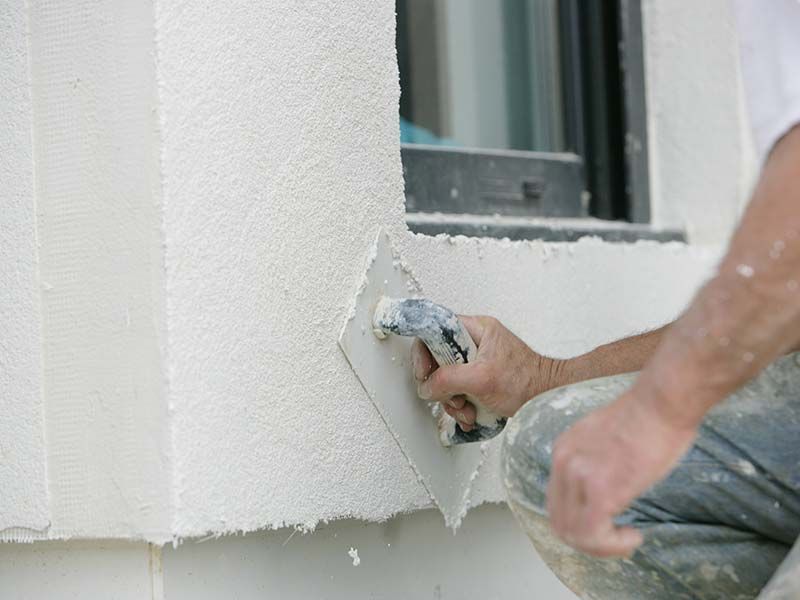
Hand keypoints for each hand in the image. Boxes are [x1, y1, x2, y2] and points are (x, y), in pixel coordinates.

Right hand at [411, 315, 563, 430]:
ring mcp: (477, 362)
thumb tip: (427, 386)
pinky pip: (459, 391)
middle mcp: (474, 342)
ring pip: (447, 380)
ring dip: (452, 401)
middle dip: (442, 386)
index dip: (424, 352)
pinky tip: (472, 414)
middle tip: (453, 397)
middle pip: (438, 360)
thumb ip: (448, 380)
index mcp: (476, 329)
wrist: (547, 400)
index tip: (424, 373)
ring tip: (467, 410)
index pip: (435, 330)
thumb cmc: (527, 382)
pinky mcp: (480, 380)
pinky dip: (461, 406)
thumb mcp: (482, 379)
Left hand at [547, 388, 697, 556]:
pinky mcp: (600, 490)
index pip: (556, 501)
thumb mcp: (606, 439)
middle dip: (588, 540)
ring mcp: (579, 476)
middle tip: (616, 540)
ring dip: (602, 546)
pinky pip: (593, 535)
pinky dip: (612, 546)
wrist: (662, 402)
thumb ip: (596, 462)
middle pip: (559, 521)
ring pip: (574, 534)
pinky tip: (634, 536)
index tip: (607, 525)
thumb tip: (607, 486)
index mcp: (564, 449)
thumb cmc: (649, 416)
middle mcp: (564, 462)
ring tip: (628, 539)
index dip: (579, 522)